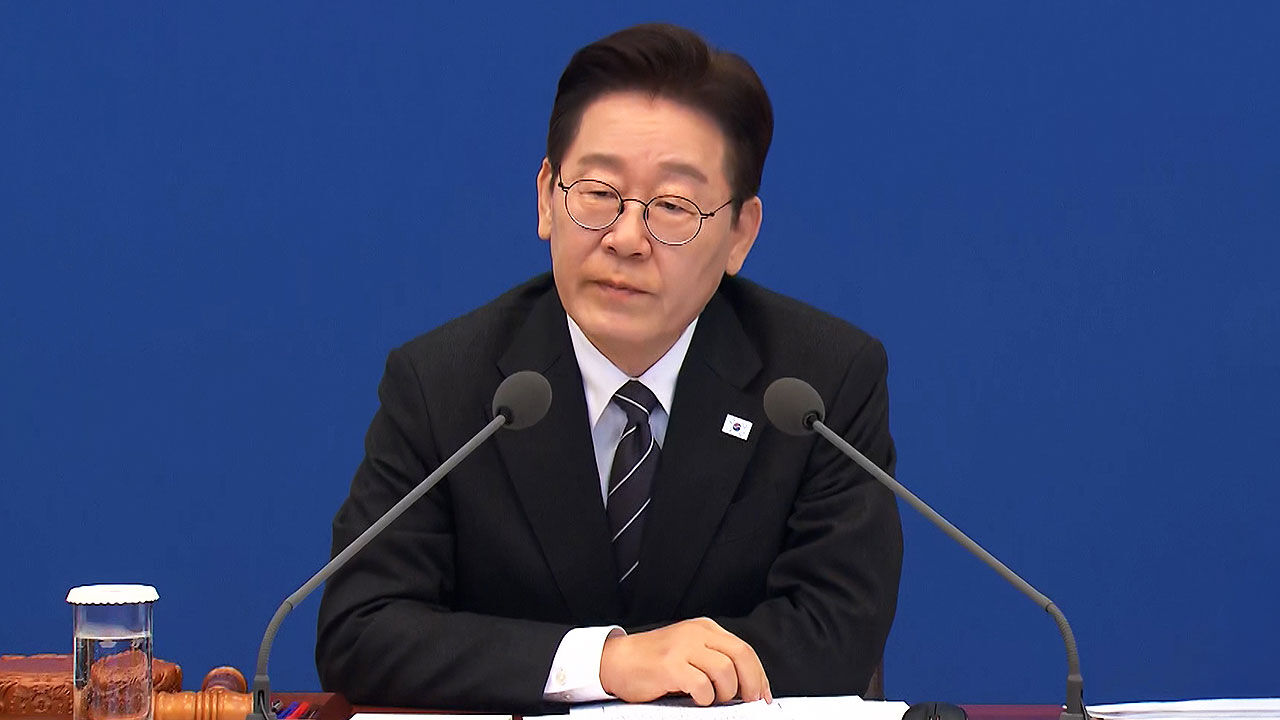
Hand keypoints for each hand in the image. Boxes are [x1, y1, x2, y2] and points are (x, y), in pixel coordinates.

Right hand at [599, 617, 771, 705]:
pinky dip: (705, 697)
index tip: (762, 694)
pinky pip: (702, 685)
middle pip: (741, 655)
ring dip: (725, 693)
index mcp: (704, 628)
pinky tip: (696, 698)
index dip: (758, 674)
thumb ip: (714, 659)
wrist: (617, 661)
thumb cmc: (653, 661)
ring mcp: (683, 648)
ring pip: (725, 671)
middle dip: (751, 683)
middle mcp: (696, 633)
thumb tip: (746, 685)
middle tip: (748, 701)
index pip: (744, 649)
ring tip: (712, 698)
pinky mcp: (670, 665)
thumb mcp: (688, 650)